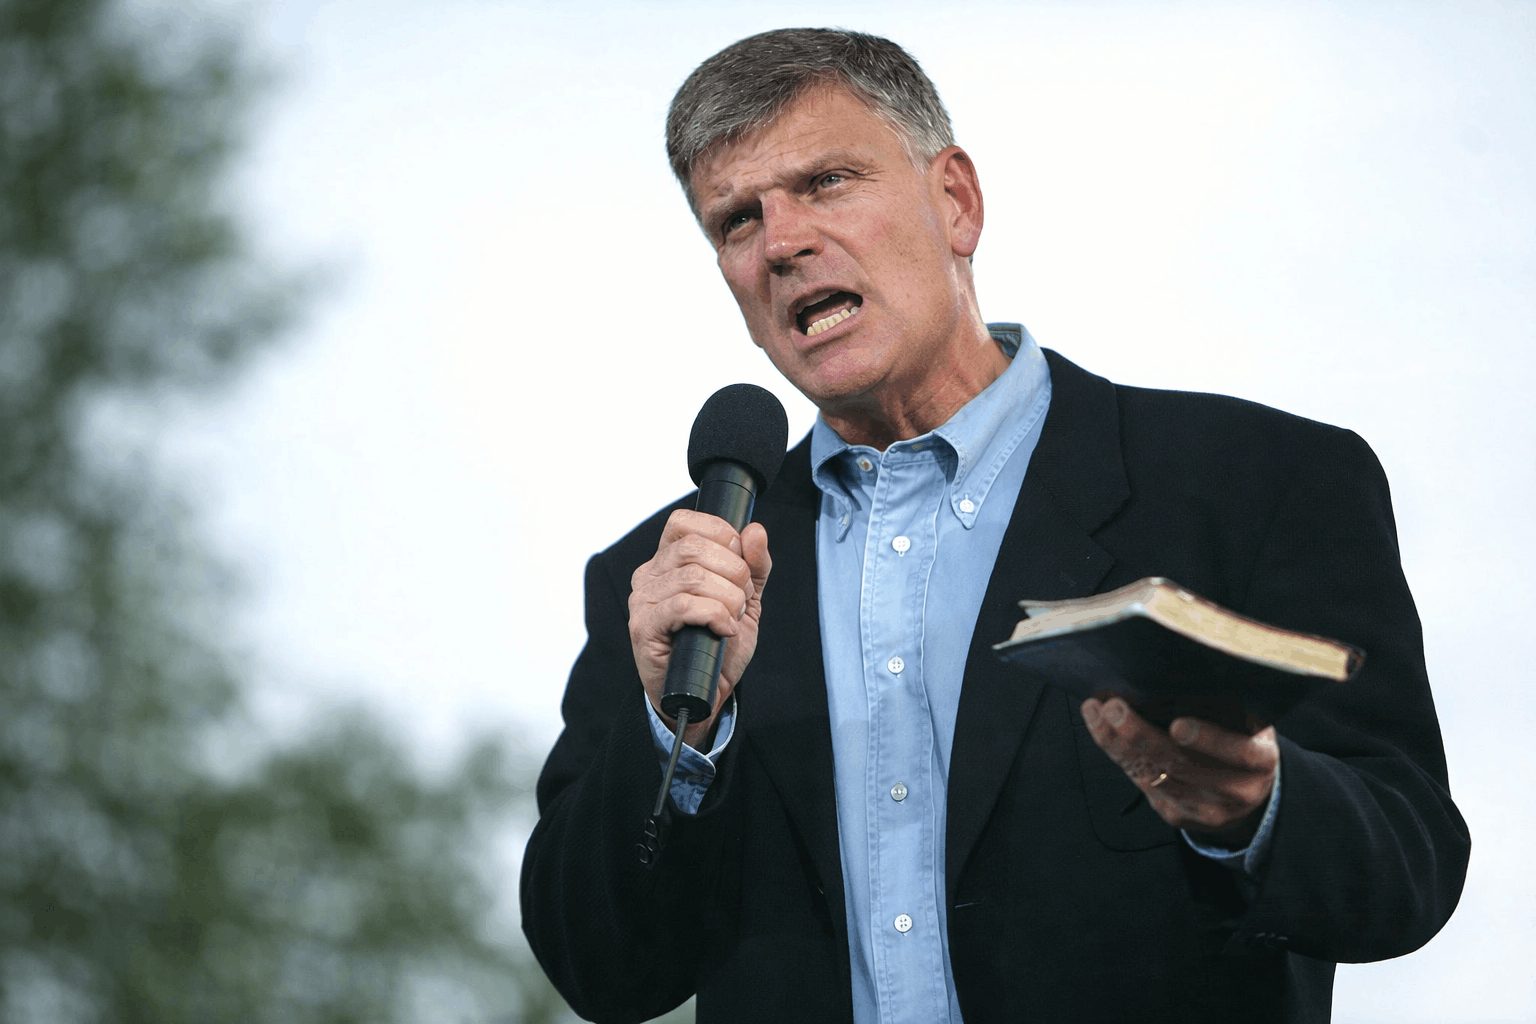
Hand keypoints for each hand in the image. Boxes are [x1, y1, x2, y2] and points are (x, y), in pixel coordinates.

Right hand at [628, 509, 771, 747]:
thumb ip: (754, 565)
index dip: (720, 534)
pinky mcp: (643, 627)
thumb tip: (755, 531)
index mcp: (667, 560)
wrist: (704, 694)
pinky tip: (724, 630)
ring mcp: (642, 601)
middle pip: (695, 547)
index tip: (740, 561)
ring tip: (733, 618)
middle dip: (733, 571)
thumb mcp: (745, 599)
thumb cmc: (717, 646)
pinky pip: (685, 605)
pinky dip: (716, 615)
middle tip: (742, 599)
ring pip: (693, 576)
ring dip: (728, 598)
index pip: (684, 522)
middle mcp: (648, 575)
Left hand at [1081, 697, 1278, 846]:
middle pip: (1182, 765)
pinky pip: (1144, 785)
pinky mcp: (1179, 816)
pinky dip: (1120, 756)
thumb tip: (1174, 675)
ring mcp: (1206, 809)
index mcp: (1261, 761)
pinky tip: (1102, 732)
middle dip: (1141, 735)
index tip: (1178, 725)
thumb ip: (1224, 707)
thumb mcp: (1248, 722)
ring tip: (1096, 713)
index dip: (1208, 739)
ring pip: (1155, 777)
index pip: (1239, 753)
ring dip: (1118, 743)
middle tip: (1113, 707)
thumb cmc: (1242, 739)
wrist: (1246, 791)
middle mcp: (1237, 791)